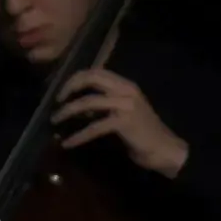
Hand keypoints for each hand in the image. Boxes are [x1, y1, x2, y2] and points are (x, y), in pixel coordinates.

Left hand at [51, 69, 188, 177]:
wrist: (165, 149)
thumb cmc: (142, 132)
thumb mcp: (122, 111)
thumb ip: (103, 104)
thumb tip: (77, 106)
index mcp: (125, 85)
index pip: (96, 72)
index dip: (75, 78)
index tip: (62, 90)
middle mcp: (126, 90)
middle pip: (91, 78)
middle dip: (69, 87)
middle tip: (56, 100)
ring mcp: (126, 105)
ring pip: (88, 102)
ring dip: (67, 111)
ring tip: (54, 120)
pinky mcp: (123, 122)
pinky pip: (94, 127)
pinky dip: (78, 136)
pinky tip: (67, 143)